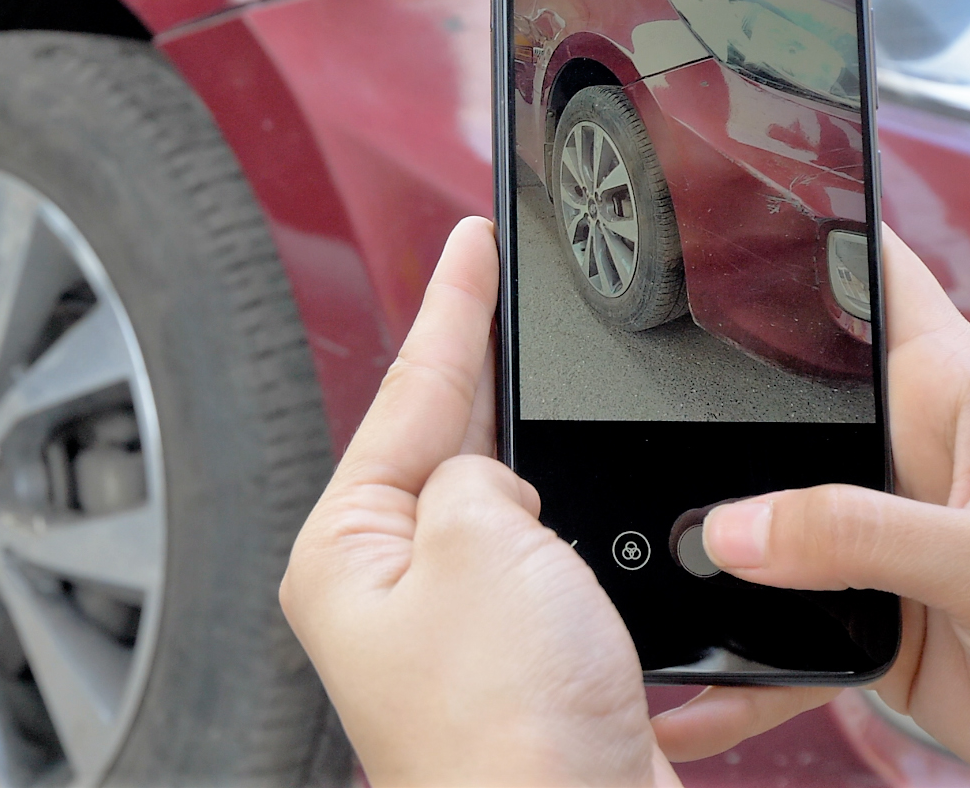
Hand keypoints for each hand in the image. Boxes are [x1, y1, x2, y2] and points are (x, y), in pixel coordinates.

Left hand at [280, 217, 677, 786]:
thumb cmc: (504, 730)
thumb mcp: (479, 541)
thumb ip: (477, 475)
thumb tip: (497, 488)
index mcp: (347, 551)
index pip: (404, 392)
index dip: (452, 306)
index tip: (472, 238)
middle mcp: (395, 593)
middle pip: (450, 444)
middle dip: (492, 376)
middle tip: (519, 288)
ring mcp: (465, 635)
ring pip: (517, 510)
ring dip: (557, 468)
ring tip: (578, 404)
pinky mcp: (534, 671)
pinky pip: (567, 571)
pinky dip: (600, 539)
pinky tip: (622, 514)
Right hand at [650, 228, 969, 785]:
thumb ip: (863, 536)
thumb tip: (732, 529)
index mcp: (951, 390)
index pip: (866, 273)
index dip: (794, 231)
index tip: (703, 219)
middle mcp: (904, 449)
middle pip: (778, 397)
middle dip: (701, 408)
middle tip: (620, 420)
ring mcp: (875, 532)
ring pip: (758, 514)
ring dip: (701, 547)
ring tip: (632, 556)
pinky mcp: (860, 609)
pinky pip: (769, 628)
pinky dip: (732, 667)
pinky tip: (686, 694)